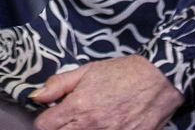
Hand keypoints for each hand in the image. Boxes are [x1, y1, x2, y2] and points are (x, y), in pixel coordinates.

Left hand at [31, 55, 181, 129]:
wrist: (158, 80)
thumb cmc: (122, 73)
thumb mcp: (87, 71)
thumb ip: (58, 84)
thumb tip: (36, 96)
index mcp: (78, 106)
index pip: (45, 125)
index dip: (45, 118)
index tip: (52, 113)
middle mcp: (91, 125)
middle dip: (60, 127)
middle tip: (70, 117)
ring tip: (89, 119)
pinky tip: (106, 124)